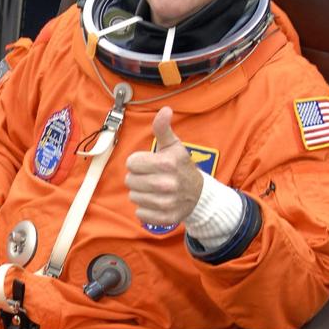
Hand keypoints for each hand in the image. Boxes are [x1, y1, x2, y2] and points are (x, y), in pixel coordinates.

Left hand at [125, 106, 203, 225]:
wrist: (199, 194)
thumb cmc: (181, 167)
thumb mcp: (174, 146)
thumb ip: (163, 129)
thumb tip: (165, 109)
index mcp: (167, 163)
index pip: (131, 162)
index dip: (138, 162)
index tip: (149, 164)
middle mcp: (167, 184)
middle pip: (130, 180)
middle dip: (138, 177)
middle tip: (151, 177)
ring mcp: (166, 203)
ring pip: (133, 197)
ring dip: (141, 193)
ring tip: (154, 190)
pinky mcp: (165, 218)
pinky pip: (140, 213)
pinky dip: (145, 209)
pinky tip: (156, 202)